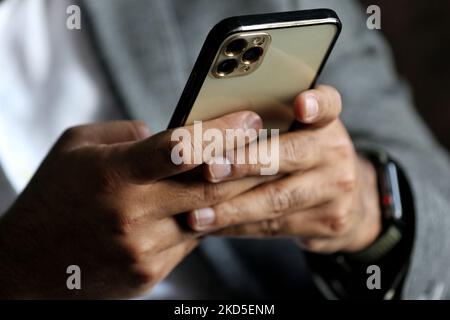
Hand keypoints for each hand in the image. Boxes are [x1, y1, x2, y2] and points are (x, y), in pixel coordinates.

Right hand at [0, 112, 268, 297]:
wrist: (28, 263)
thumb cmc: (54, 194)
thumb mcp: (78, 147)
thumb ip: (127, 136)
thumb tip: (172, 135)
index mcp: (114, 173)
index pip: (183, 147)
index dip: (223, 131)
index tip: (251, 119)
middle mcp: (133, 213)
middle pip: (210, 188)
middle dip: (247, 165)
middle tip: (271, 145)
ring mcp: (144, 248)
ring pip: (206, 218)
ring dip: (231, 195)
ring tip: (251, 173)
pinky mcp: (150, 272)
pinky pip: (191, 241)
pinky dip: (204, 221)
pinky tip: (209, 207)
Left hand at [186, 85, 381, 253]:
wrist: (347, 202)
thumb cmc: (302, 160)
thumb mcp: (297, 135)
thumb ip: (268, 125)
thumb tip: (209, 127)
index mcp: (325, 122)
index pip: (328, 104)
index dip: (315, 103)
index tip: (301, 105)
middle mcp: (336, 151)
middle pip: (290, 154)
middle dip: (246, 163)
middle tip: (211, 169)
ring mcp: (336, 188)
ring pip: (277, 198)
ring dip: (233, 208)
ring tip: (199, 214)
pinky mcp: (328, 221)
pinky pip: (275, 226)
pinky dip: (238, 227)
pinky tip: (213, 227)